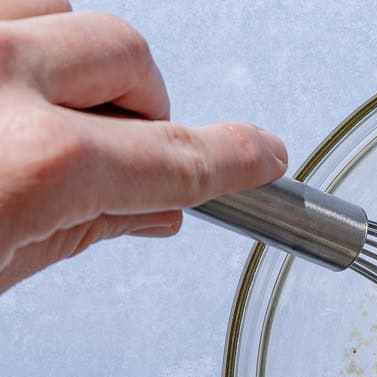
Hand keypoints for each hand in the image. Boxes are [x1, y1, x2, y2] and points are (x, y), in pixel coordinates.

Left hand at [0, 2, 287, 291]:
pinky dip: (23, 39)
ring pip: (62, 11)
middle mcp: (0, 79)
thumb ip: (82, 227)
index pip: (177, 158)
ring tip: (46, 112)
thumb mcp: (1, 263)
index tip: (263, 157)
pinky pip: (11, 3)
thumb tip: (149, 208)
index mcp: (38, 163)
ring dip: (71, 61)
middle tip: (119, 153)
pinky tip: (9, 85)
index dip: (235, 161)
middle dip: (141, 105)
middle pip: (129, 55)